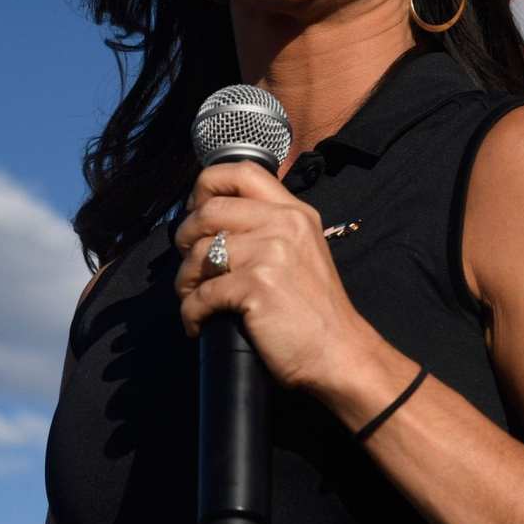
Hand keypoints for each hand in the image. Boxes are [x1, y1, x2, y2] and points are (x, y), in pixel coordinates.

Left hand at [172, 160, 387, 396]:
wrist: (339, 352)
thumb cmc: (315, 310)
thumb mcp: (302, 251)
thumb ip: (269, 228)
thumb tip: (213, 223)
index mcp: (294, 212)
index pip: (241, 171)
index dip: (206, 185)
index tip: (196, 211)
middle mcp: (283, 224)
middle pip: (209, 210)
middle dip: (185, 238)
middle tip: (190, 263)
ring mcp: (270, 254)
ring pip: (199, 253)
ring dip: (185, 280)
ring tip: (193, 297)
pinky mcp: (257, 287)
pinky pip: (202, 293)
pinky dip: (191, 312)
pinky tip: (198, 323)